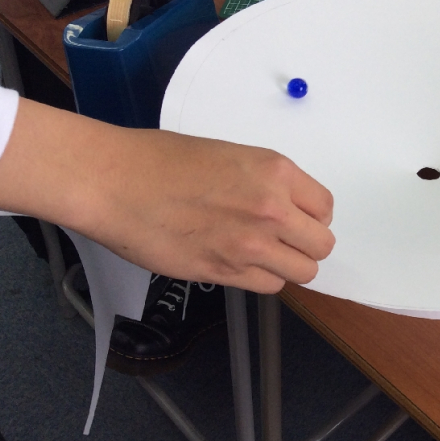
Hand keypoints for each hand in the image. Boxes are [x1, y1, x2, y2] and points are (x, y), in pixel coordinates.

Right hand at [0, 99, 334, 293]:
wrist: (114, 182)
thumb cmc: (161, 160)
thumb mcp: (230, 154)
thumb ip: (265, 182)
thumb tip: (285, 205)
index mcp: (275, 171)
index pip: (325, 207)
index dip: (314, 216)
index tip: (299, 218)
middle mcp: (271, 209)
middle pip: (321, 245)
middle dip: (307, 245)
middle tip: (285, 240)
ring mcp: (250, 245)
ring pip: (301, 273)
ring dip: (286, 266)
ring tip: (261, 254)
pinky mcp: (224, 272)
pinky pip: (267, 286)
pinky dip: (259, 279)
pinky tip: (238, 263)